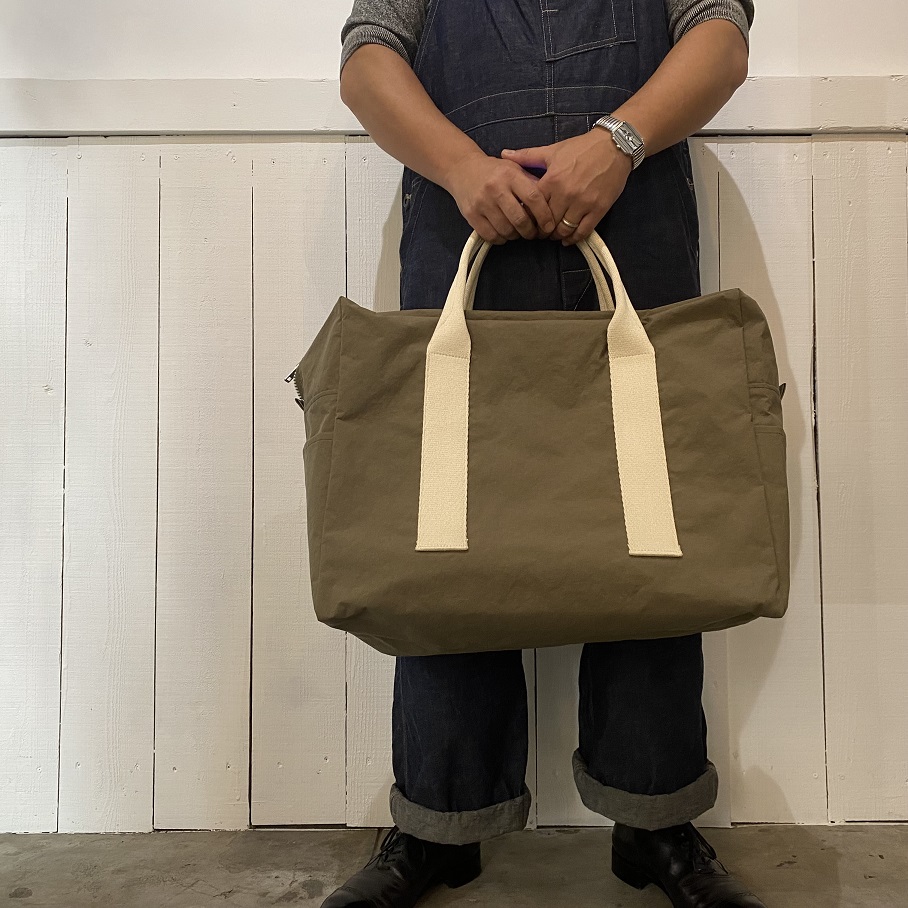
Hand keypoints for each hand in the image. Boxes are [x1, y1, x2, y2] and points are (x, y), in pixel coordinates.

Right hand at [442, 151, 557, 244]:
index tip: (549, 226)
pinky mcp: (471, 215)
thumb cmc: (494, 171)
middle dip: (530, 231)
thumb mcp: (514, 169)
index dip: (545, 216)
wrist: (462, 169)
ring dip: (516, 236)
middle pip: (520, 219)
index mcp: (510, 175)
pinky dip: (501, 239)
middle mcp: (495, 188)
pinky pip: (491, 235)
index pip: (534, 198)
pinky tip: (504, 233)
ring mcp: (482, 202)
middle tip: (534, 233)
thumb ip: (532, 183)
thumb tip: (552, 203)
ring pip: (506, 230)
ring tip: (518, 231)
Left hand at [501, 130, 632, 244]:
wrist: (614, 146)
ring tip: (553, 235)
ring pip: (564, 229)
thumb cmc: (582, 147)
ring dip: (556, 235)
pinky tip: (568, 239)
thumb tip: (503, 154)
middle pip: (547, 223)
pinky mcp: (598, 209)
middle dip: (541, 230)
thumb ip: (527, 156)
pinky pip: (583, 231)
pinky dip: (574, 238)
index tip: (527, 221)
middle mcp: (566, 194)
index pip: (533, 207)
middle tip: (539, 233)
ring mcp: (583, 203)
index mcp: (552, 180)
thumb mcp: (553, 150)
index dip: (528, 217)